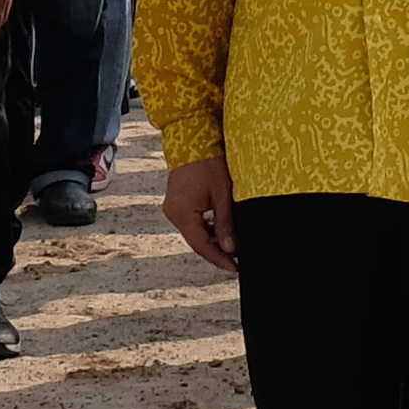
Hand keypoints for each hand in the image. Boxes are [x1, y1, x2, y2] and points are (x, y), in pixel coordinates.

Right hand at [165, 154, 240, 273]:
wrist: (192, 140)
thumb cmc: (208, 163)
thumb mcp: (223, 195)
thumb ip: (225, 223)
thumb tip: (230, 249)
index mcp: (183, 214)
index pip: (201, 245)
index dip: (218, 259)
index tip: (233, 268)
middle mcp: (173, 213)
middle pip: (196, 240)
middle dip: (216, 250)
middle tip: (236, 258)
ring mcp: (172, 208)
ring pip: (194, 232)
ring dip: (211, 238)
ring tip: (231, 242)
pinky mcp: (176, 202)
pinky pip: (191, 221)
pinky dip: (205, 227)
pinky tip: (219, 227)